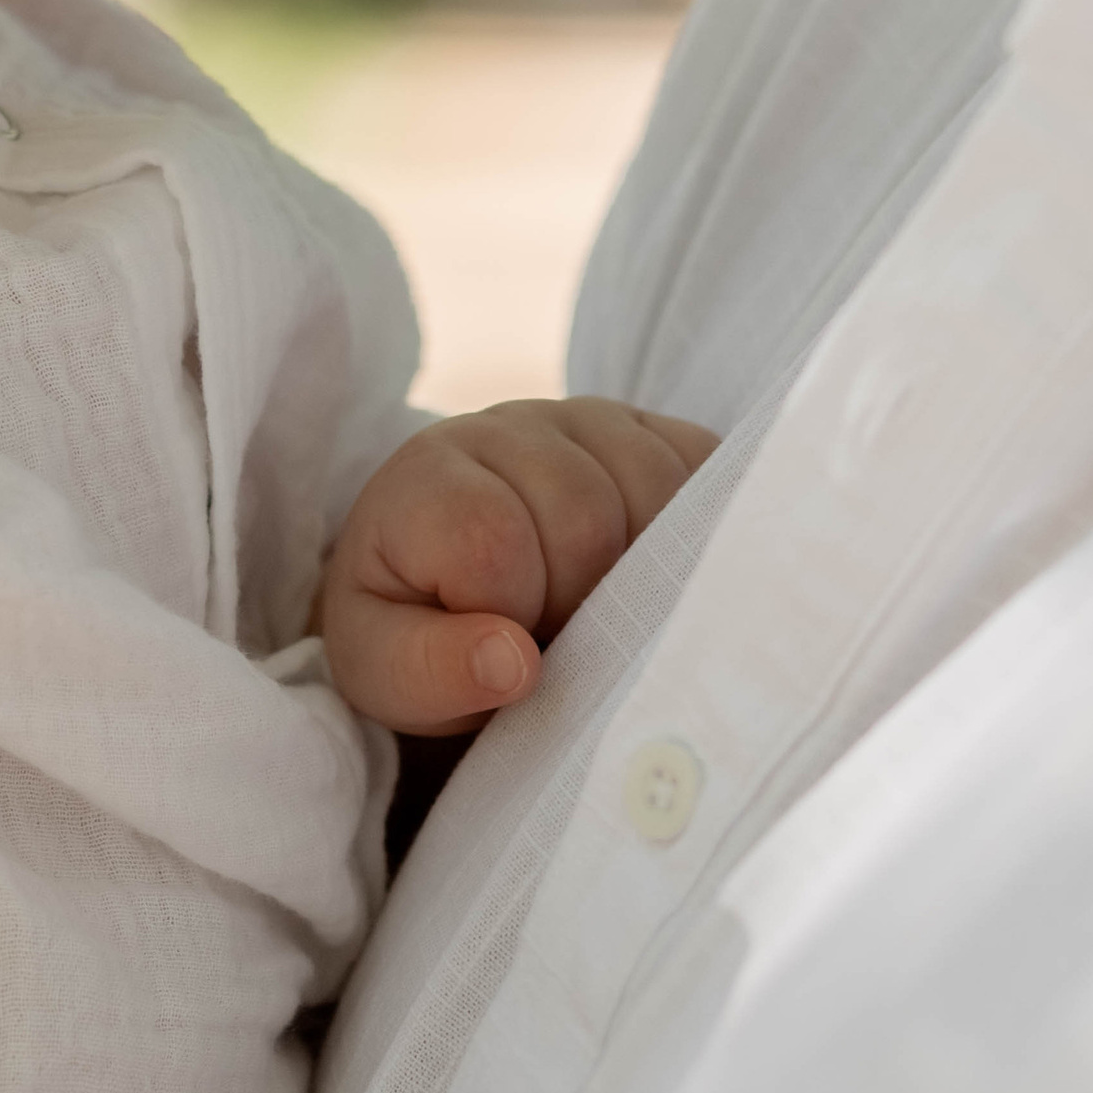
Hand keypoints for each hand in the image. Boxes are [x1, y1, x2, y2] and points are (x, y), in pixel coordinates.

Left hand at [321, 396, 718, 734]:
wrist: (452, 587)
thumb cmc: (416, 630)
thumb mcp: (386, 669)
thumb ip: (430, 669)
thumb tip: (514, 664)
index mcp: (427, 480)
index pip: (493, 538)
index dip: (509, 611)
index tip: (496, 642)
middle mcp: (507, 430)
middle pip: (584, 517)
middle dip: (576, 602)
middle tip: (551, 632)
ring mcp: (587, 422)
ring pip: (657, 491)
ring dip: (641, 574)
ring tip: (593, 606)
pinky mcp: (654, 433)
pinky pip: (706, 470)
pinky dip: (695, 533)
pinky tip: (651, 572)